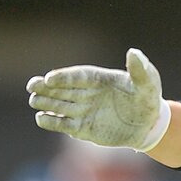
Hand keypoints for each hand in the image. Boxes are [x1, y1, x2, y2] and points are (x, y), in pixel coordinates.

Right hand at [27, 48, 169, 149]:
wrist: (148, 125)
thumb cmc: (147, 100)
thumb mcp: (148, 84)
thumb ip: (140, 70)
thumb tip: (134, 52)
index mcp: (99, 79)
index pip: (77, 76)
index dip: (64, 77)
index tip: (50, 78)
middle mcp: (87, 93)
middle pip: (62, 90)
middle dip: (46, 88)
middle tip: (32, 86)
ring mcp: (83, 111)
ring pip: (60, 106)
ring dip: (46, 103)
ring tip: (33, 100)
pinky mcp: (83, 128)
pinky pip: (64, 125)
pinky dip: (52, 122)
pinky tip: (40, 119)